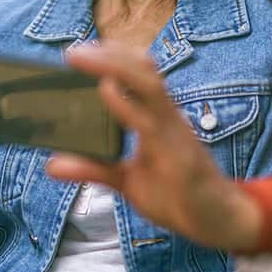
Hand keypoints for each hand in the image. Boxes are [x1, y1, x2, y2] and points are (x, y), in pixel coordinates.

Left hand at [47, 42, 262, 250]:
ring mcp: (175, 133)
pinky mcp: (180, 156)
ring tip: (84, 59)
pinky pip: (152, 123)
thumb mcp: (127, 181)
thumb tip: (52, 164)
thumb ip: (94, 168)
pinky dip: (127, 104)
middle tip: (73, 52)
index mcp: (158, 117)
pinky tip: (107, 92)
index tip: (81, 50)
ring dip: (116, 66)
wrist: (218, 221)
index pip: (140, 74)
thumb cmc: (178, 195)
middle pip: (144, 70)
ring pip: (150, 85)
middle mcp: (168, 117)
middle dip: (110, 54)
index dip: (113, 56)